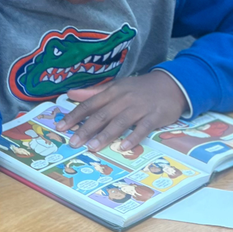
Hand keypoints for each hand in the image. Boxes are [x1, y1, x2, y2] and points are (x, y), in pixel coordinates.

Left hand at [58, 72, 186, 152]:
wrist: (172, 84)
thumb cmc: (140, 89)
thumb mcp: (116, 87)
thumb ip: (93, 93)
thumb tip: (70, 94)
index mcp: (112, 92)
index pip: (89, 104)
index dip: (74, 116)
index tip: (60, 127)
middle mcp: (124, 99)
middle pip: (102, 115)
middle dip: (86, 129)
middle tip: (73, 142)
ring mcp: (140, 107)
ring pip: (120, 122)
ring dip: (105, 135)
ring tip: (92, 147)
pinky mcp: (155, 116)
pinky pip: (143, 127)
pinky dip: (134, 137)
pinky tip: (124, 146)